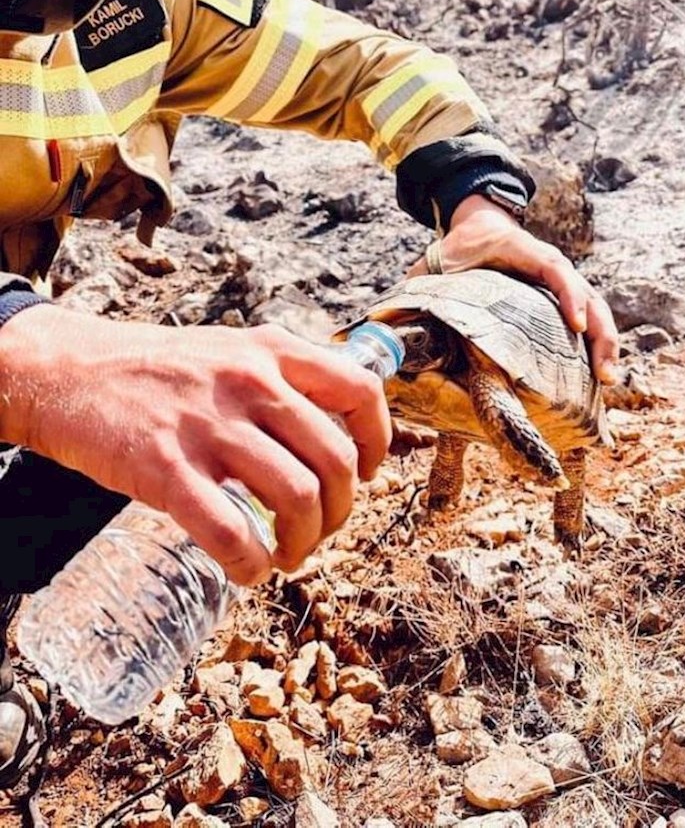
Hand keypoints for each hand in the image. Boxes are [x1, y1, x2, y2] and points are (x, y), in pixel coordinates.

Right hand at [0, 306, 391, 584]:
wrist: (72, 371)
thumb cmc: (160, 369)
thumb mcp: (232, 349)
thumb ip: (281, 379)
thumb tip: (334, 431)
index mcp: (272, 350)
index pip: (360, 393)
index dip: (376, 442)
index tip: (364, 473)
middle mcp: (251, 382)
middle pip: (334, 461)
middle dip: (340, 512)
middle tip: (319, 531)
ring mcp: (209, 425)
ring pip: (296, 498)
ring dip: (304, 543)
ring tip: (287, 555)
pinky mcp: (167, 467)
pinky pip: (230, 531)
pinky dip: (251, 563)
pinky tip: (248, 569)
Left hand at [407, 194, 619, 383]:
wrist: (477, 226)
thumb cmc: (458, 248)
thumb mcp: (436, 264)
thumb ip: (417, 288)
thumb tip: (379, 322)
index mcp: (524, 252)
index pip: (553, 269)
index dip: (568, 295)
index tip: (574, 324)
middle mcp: (552, 266)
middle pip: (587, 296)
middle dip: (599, 333)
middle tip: (603, 373)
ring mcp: (562, 283)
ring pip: (594, 310)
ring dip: (604, 344)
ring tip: (606, 381)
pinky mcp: (561, 299)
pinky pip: (586, 319)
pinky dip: (595, 344)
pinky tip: (596, 376)